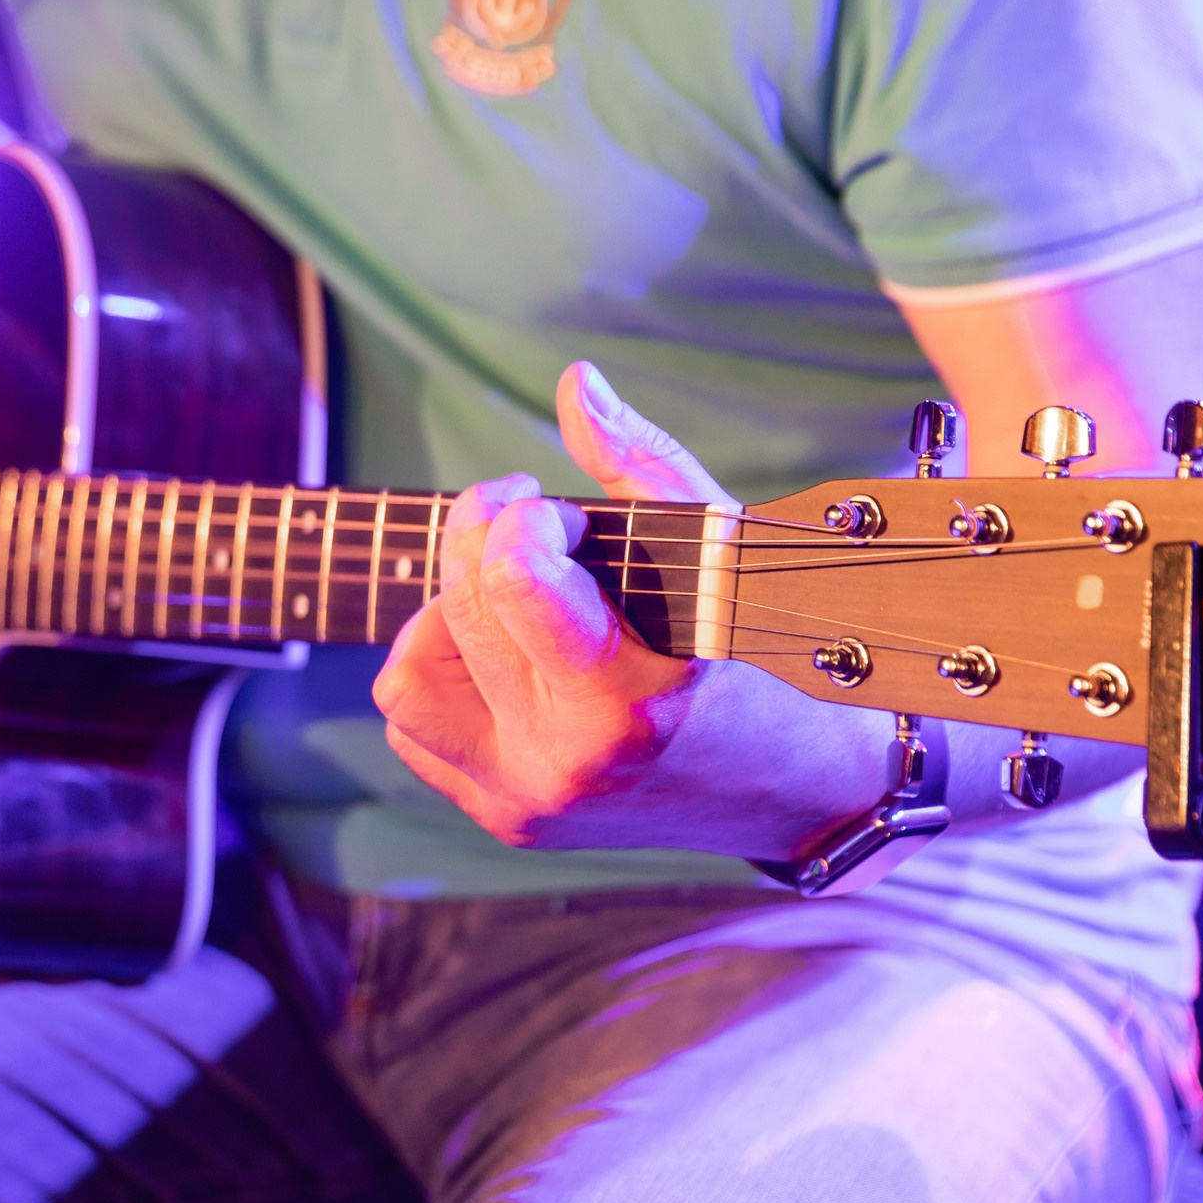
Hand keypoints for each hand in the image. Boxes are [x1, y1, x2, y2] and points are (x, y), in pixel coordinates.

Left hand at [374, 362, 768, 849]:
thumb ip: (640, 463)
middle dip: (482, 540)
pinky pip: (413, 727)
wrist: (795, 787)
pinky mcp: (503, 818)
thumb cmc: (763, 658)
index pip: (515, 581)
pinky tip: (503, 655)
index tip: (562, 517)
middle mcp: (562, 767)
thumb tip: (574, 384)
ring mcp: (524, 802)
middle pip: (458, 611)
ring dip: (444, 617)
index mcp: (626, 708)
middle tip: (529, 528)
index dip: (524, 518)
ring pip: (407, 677)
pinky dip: (441, 674)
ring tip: (510, 602)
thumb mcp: (718, 554)